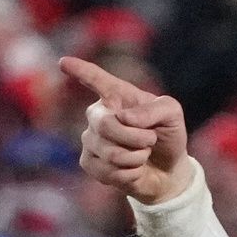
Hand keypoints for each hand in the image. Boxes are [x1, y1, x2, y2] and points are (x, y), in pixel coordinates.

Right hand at [60, 56, 192, 205]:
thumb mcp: (172, 115)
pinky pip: (108, 171)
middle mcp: (98, 114)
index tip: (64, 62)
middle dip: (136, 138)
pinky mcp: (89, 162)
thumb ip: (155, 109)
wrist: (168, 169)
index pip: (95, 79)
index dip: (81, 71)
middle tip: (150, 140)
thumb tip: (124, 118)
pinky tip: (133, 169)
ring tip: (142, 154)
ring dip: (137, 157)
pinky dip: (131, 173)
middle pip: (105, 125)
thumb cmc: (167, 135)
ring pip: (110, 152)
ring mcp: (90, 139)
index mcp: (116, 96)